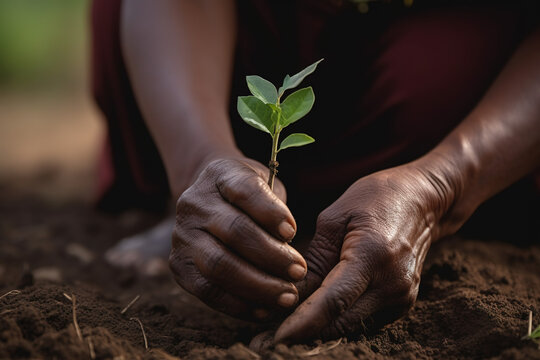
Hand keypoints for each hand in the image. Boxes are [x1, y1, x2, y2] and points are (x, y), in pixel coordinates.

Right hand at [169, 158, 306, 320]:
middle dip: (271, 256)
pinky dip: (238, 304)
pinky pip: (207, 290)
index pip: (244, 191)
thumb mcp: (265, 185)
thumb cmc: (248, 197)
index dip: (269, 212)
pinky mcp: (179, 265)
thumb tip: (288, 252)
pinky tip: (264, 310)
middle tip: (299, 272)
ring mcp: (182, 234)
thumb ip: (276, 209)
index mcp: (220, 174)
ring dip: (258, 285)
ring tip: (287, 295)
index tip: (292, 231)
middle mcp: (195, 202)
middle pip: (233, 231)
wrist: (209, 199)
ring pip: (218, 265)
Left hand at [275, 161, 460, 341]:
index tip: (274, 339)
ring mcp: (401, 297)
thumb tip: (291, 294)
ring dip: (316, 331)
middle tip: (262, 339)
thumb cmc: (376, 198)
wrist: (424, 201)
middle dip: (301, 333)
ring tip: (280, 328)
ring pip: (348, 327)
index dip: (301, 324)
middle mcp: (392, 284)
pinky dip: (335, 321)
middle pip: (339, 322)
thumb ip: (314, 258)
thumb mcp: (336, 217)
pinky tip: (313, 315)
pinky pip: (361, 320)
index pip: (332, 302)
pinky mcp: (401, 303)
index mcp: (372, 256)